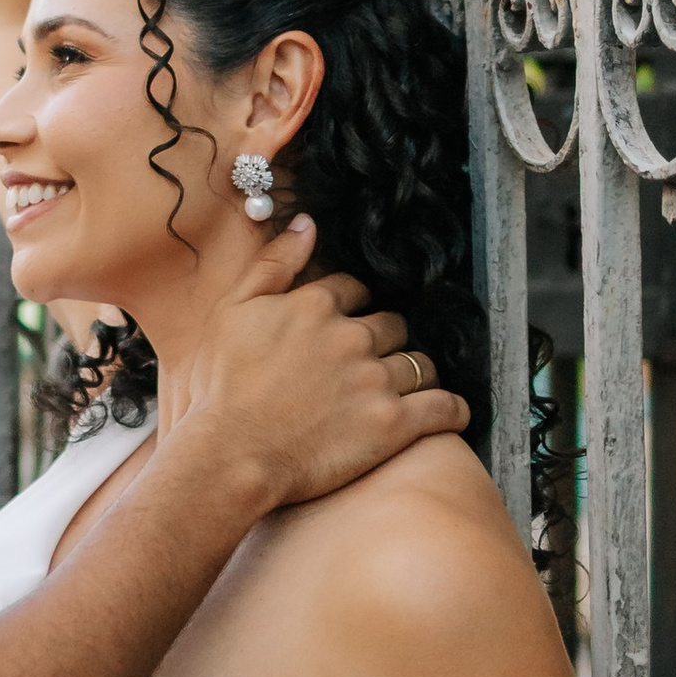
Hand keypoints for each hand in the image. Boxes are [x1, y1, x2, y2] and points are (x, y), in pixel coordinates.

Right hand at [166, 213, 467, 509]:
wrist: (230, 454)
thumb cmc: (222, 387)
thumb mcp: (232, 311)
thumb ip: (273, 264)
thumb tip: (307, 223)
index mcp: (316, 306)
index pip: (355, 290)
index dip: (352, 306)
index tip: (344, 326)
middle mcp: (352, 337)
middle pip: (393, 324)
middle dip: (386, 339)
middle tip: (370, 362)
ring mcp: (376, 380)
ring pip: (421, 363)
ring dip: (416, 373)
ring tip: (405, 389)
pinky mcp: (394, 424)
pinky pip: (444, 408)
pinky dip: (452, 409)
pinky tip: (451, 412)